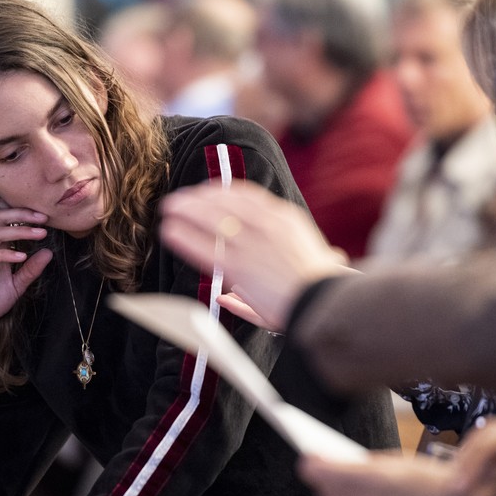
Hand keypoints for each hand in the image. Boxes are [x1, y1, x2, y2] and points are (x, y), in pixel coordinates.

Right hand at [0, 207, 52, 350]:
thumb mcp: (17, 286)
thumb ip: (31, 270)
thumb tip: (49, 252)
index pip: (6, 223)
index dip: (24, 215)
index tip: (46, 216)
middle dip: (22, 215)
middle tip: (43, 218)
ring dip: (19, 232)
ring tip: (40, 234)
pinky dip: (5, 254)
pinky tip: (22, 256)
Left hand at [160, 182, 353, 330]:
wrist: (326, 304)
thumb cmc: (318, 292)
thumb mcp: (301, 270)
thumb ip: (287, 258)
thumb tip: (240, 289)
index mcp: (286, 219)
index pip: (249, 195)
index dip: (224, 192)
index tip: (208, 192)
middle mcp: (268, 225)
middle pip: (226, 201)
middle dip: (199, 197)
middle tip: (181, 198)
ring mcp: (253, 244)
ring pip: (212, 218)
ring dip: (187, 210)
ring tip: (169, 208)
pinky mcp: (240, 266)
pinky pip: (205, 247)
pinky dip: (185, 236)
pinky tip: (170, 231)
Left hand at [298, 452, 495, 495]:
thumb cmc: (436, 482)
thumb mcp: (398, 460)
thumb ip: (364, 463)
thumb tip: (334, 460)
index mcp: (377, 481)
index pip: (322, 473)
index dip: (312, 462)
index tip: (309, 456)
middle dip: (325, 484)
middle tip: (332, 472)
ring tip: (347, 491)